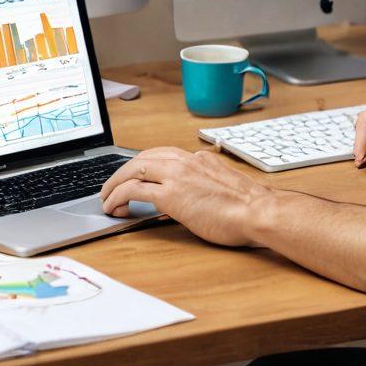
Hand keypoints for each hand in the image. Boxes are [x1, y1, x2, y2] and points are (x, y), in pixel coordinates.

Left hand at [100, 146, 275, 246]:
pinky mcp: (172, 194)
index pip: (158, 154)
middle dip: (120, 173)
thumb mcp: (219, 187)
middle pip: (141, 159)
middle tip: (110, 188)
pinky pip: (135, 190)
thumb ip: (199, 186)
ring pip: (133, 170)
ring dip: (114, 184)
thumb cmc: (248, 206)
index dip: (139, 165)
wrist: (259, 211)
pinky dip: (119, 196)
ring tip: (106, 200)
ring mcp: (177, 175)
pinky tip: (115, 208)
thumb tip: (183, 200)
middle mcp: (185, 161)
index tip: (130, 174)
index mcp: (197, 158)